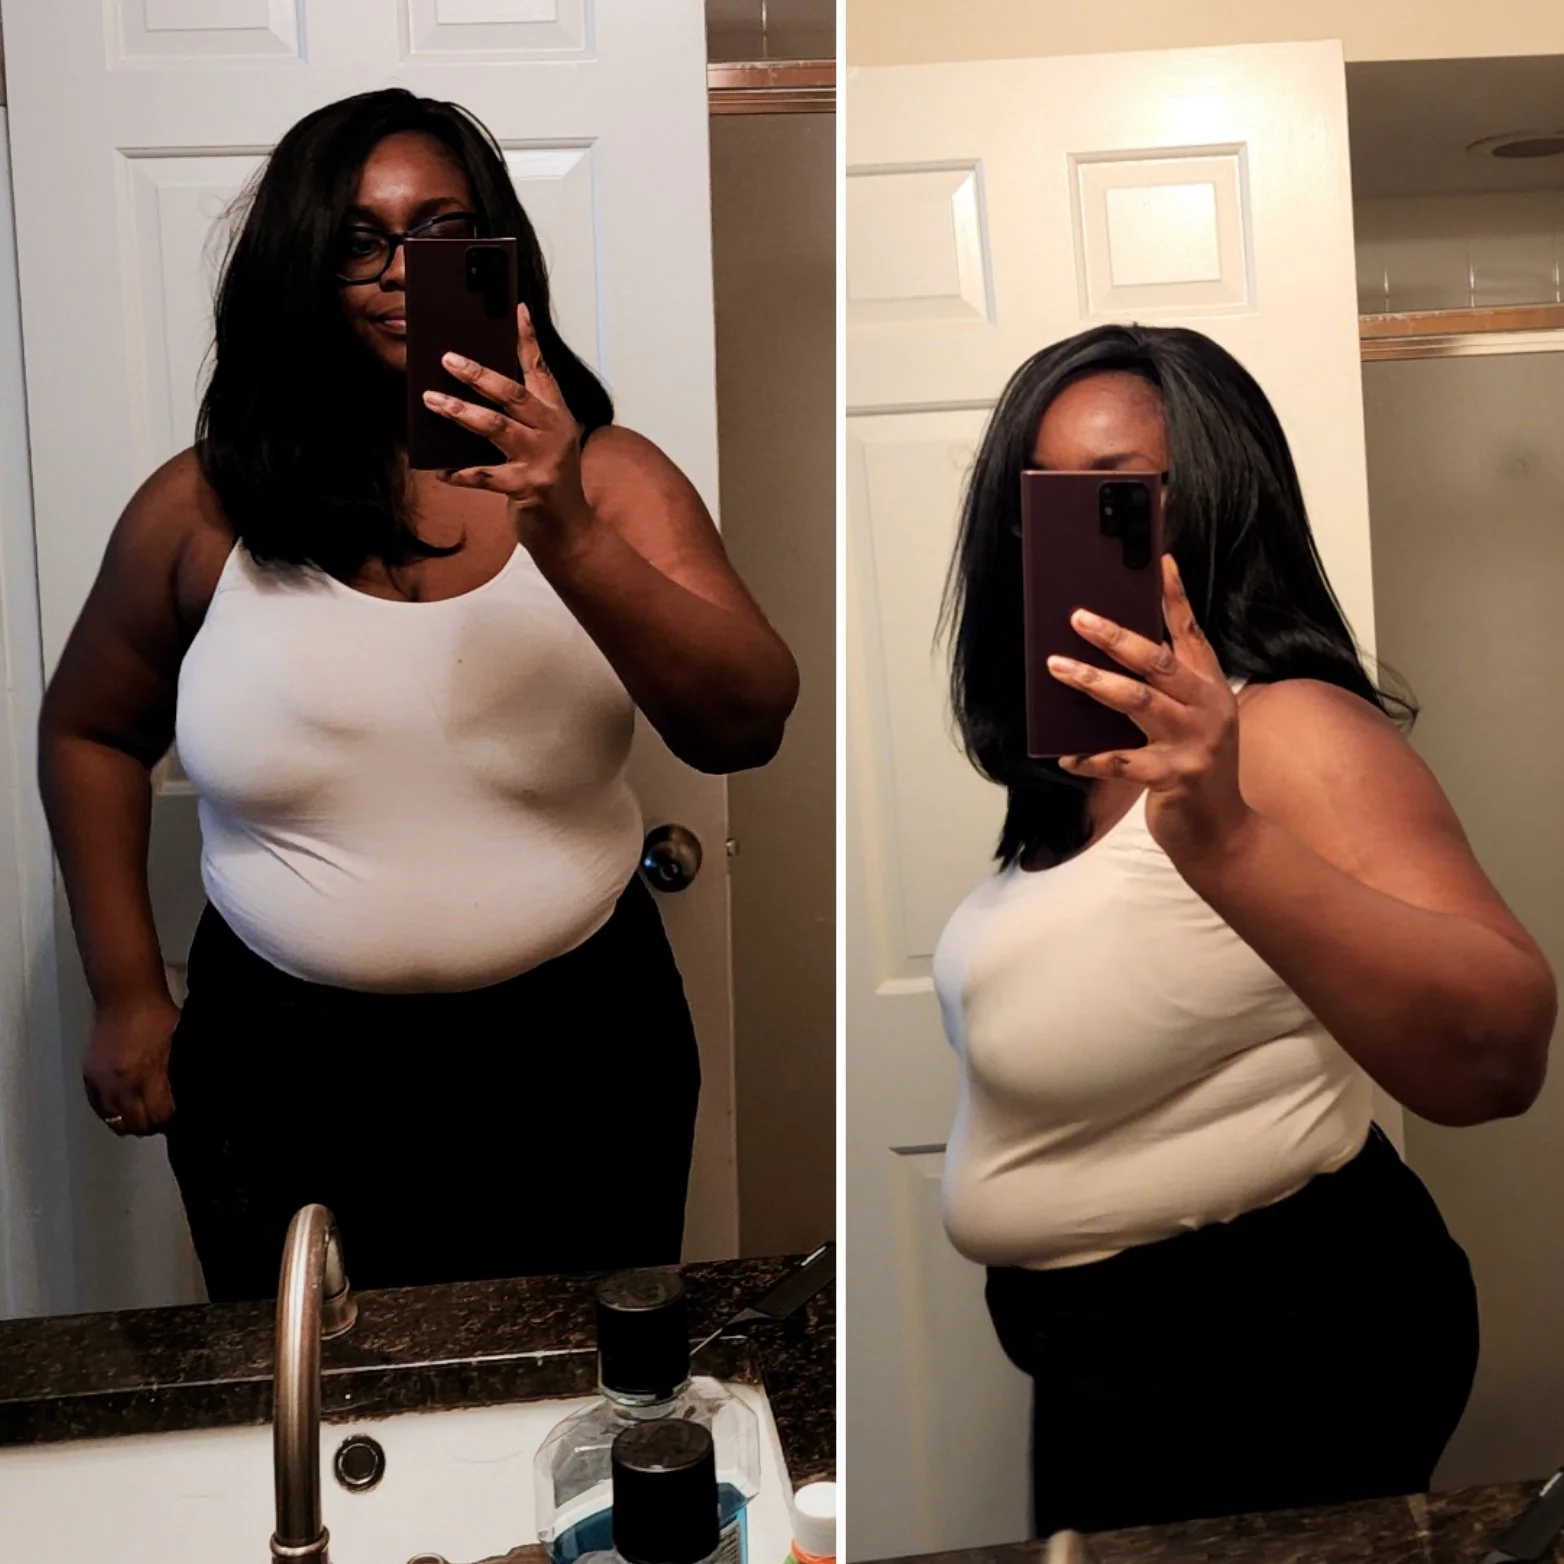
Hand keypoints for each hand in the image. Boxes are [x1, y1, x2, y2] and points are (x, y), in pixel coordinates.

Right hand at [84, 993, 179, 1136]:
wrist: (126, 999)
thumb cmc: (160, 1018)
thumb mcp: (181, 1045)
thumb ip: (181, 1074)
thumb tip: (193, 1096)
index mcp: (148, 1075)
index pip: (158, 1116)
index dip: (170, 1120)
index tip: (176, 1117)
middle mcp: (122, 1084)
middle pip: (136, 1124)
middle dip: (151, 1125)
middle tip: (161, 1119)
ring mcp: (102, 1082)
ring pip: (115, 1122)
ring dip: (130, 1122)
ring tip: (143, 1114)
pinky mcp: (89, 1078)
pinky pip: (99, 1109)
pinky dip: (112, 1113)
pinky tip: (125, 1107)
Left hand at [422, 304, 591, 552]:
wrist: (570, 530)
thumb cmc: (548, 481)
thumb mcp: (543, 442)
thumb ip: (520, 417)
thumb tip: (473, 394)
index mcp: (557, 415)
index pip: (540, 369)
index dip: (528, 339)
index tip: (516, 310)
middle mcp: (554, 432)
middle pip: (512, 394)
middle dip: (477, 374)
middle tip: (447, 359)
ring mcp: (542, 460)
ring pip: (496, 427)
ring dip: (460, 412)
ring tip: (432, 401)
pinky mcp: (529, 488)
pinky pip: (486, 476)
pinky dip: (461, 473)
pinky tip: (440, 470)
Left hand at [1046, 555, 1253, 864]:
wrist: (1223, 831)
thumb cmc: (1195, 768)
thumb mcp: (1192, 720)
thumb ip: (1165, 690)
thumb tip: (1112, 657)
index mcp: (1210, 687)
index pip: (1190, 632)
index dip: (1174, 596)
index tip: (1158, 561)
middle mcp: (1207, 707)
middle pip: (1157, 662)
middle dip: (1115, 637)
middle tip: (1077, 618)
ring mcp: (1194, 742)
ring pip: (1138, 702)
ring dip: (1093, 683)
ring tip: (1058, 668)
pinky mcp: (1175, 777)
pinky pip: (1123, 762)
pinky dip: (1091, 757)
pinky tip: (1065, 755)